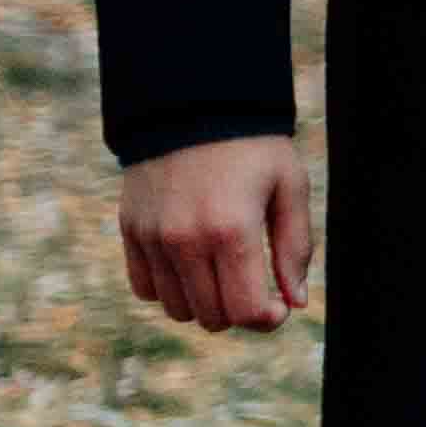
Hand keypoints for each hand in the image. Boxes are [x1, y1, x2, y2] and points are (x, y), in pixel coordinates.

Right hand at [119, 134, 313, 332]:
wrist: (192, 106)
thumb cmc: (252, 147)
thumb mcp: (290, 187)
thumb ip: (295, 248)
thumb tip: (294, 302)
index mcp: (231, 230)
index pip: (245, 311)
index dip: (267, 320)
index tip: (279, 306)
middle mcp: (185, 240)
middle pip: (212, 317)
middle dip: (240, 312)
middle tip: (255, 286)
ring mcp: (152, 238)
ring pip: (177, 309)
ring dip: (205, 304)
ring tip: (224, 274)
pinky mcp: (130, 231)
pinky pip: (146, 289)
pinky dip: (170, 290)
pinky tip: (192, 267)